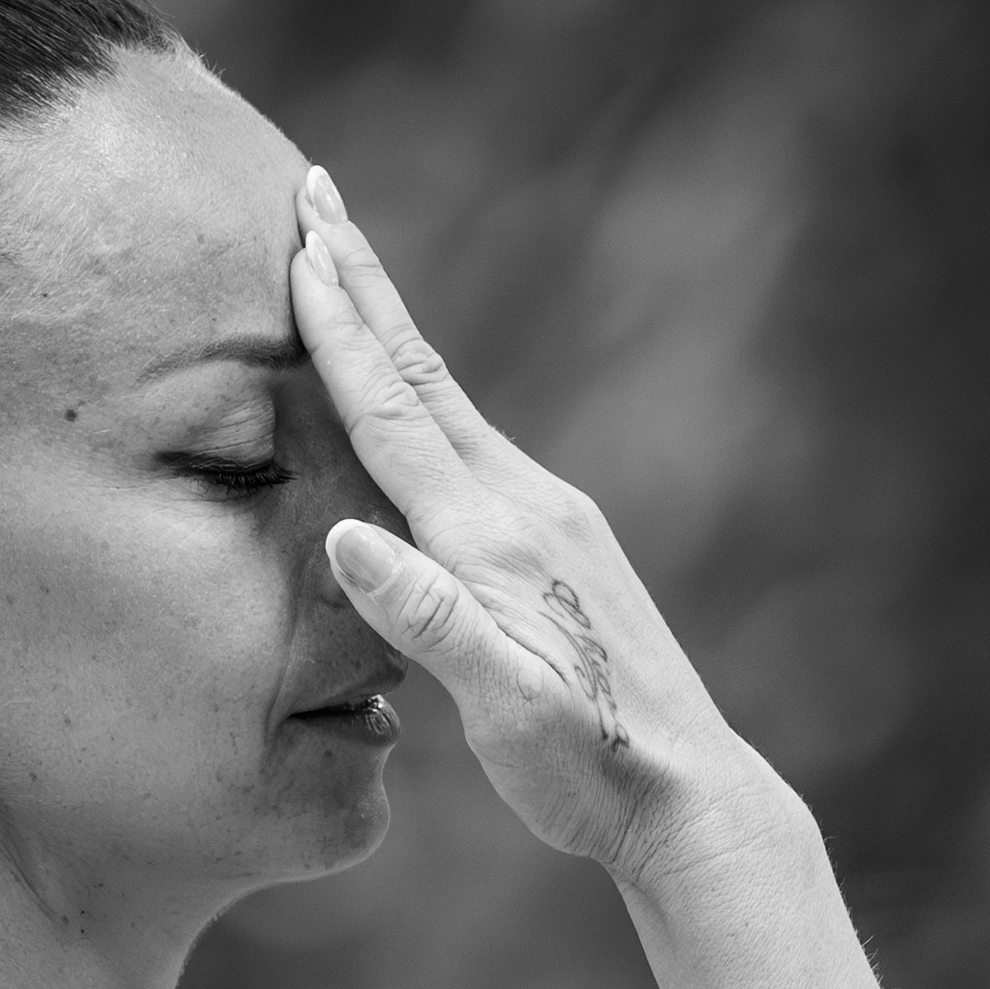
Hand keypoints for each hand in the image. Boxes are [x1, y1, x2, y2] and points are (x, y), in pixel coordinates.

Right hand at [292, 169, 765, 885]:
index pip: (399, 415)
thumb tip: (350, 533)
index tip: (300, 241)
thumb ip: (429, 619)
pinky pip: (473, 452)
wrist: (689, 796)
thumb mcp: (504, 708)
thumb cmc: (589, 767)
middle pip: (426, 380)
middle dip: (365, 286)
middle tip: (316, 192)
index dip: (344, 329)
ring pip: (450, 409)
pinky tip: (415, 408)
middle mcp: (527, 509)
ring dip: (391, 336)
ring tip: (348, 274)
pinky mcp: (564, 551)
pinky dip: (424, 403)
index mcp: (496, 540)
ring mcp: (553, 523)